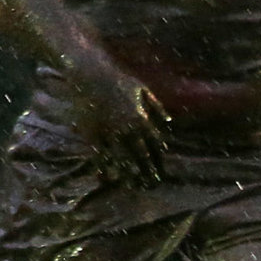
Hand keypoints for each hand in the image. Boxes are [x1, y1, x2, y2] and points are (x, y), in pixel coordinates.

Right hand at [63, 57, 170, 185]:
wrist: (91, 74)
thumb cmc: (118, 80)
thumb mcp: (143, 90)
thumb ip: (157, 108)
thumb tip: (169, 124)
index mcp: (141, 118)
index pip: (154, 143)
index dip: (158, 159)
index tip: (162, 171)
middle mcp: (127, 127)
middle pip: (140, 153)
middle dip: (147, 170)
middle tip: (152, 185)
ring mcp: (108, 130)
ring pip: (121, 156)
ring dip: (129, 172)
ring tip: (134, 186)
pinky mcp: (91, 131)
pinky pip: (99, 152)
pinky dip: (104, 165)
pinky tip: (108, 177)